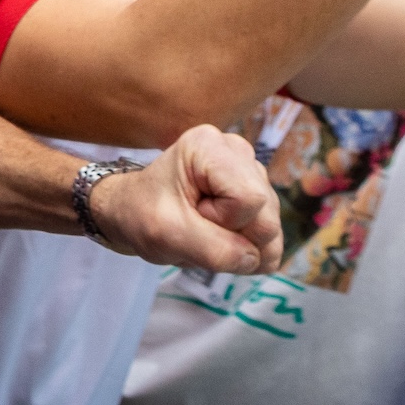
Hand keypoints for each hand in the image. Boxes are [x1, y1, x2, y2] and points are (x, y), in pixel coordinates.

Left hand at [91, 126, 282, 273]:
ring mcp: (250, 172)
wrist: (132, 213)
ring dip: (238, 243)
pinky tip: (220, 237)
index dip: (224, 220)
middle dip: (233, 235)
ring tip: (204, 229)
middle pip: (266, 215)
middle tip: (196, 224)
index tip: (191, 213)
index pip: (249, 198)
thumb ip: (214, 250)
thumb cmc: (142, 214)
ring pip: (271, 227)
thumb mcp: (168, 234)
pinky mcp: (257, 193)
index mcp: (210, 146)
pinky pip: (271, 237)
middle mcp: (236, 151)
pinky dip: (246, 249)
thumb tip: (256, 259)